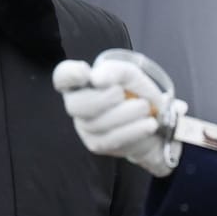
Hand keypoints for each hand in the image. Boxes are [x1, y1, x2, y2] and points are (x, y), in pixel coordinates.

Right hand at [52, 51, 184, 176]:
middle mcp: (76, 104)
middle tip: (124, 94)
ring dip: (127, 114)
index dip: (68, 75)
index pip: (63, 77)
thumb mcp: (130, 74)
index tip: (84, 73)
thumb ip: (114, 70)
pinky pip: (111, 139)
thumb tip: (96, 79)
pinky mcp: (96, 145)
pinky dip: (134, 130)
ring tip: (145, 108)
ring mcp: (84, 127)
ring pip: (97, 124)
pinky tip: (148, 124)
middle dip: (105, 99)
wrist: (153, 120)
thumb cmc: (135, 92)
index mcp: (80, 82)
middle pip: (77, 105)